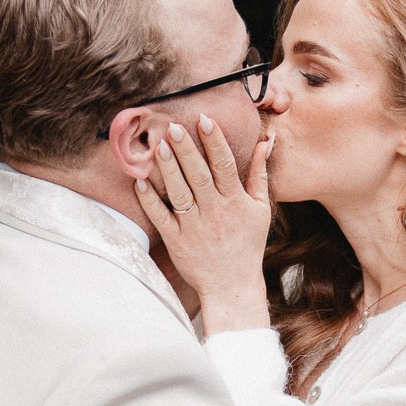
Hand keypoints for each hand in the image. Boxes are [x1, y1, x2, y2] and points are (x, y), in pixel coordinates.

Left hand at [136, 115, 273, 334]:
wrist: (233, 285)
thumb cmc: (248, 244)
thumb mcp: (261, 208)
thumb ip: (259, 173)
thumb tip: (265, 140)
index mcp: (235, 202)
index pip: (225, 166)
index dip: (215, 141)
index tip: (204, 119)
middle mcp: (215, 212)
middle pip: (199, 175)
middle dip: (186, 150)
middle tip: (173, 126)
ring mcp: (194, 227)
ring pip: (179, 193)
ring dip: (168, 169)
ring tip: (158, 146)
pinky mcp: (177, 242)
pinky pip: (161, 218)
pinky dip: (150, 201)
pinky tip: (140, 182)